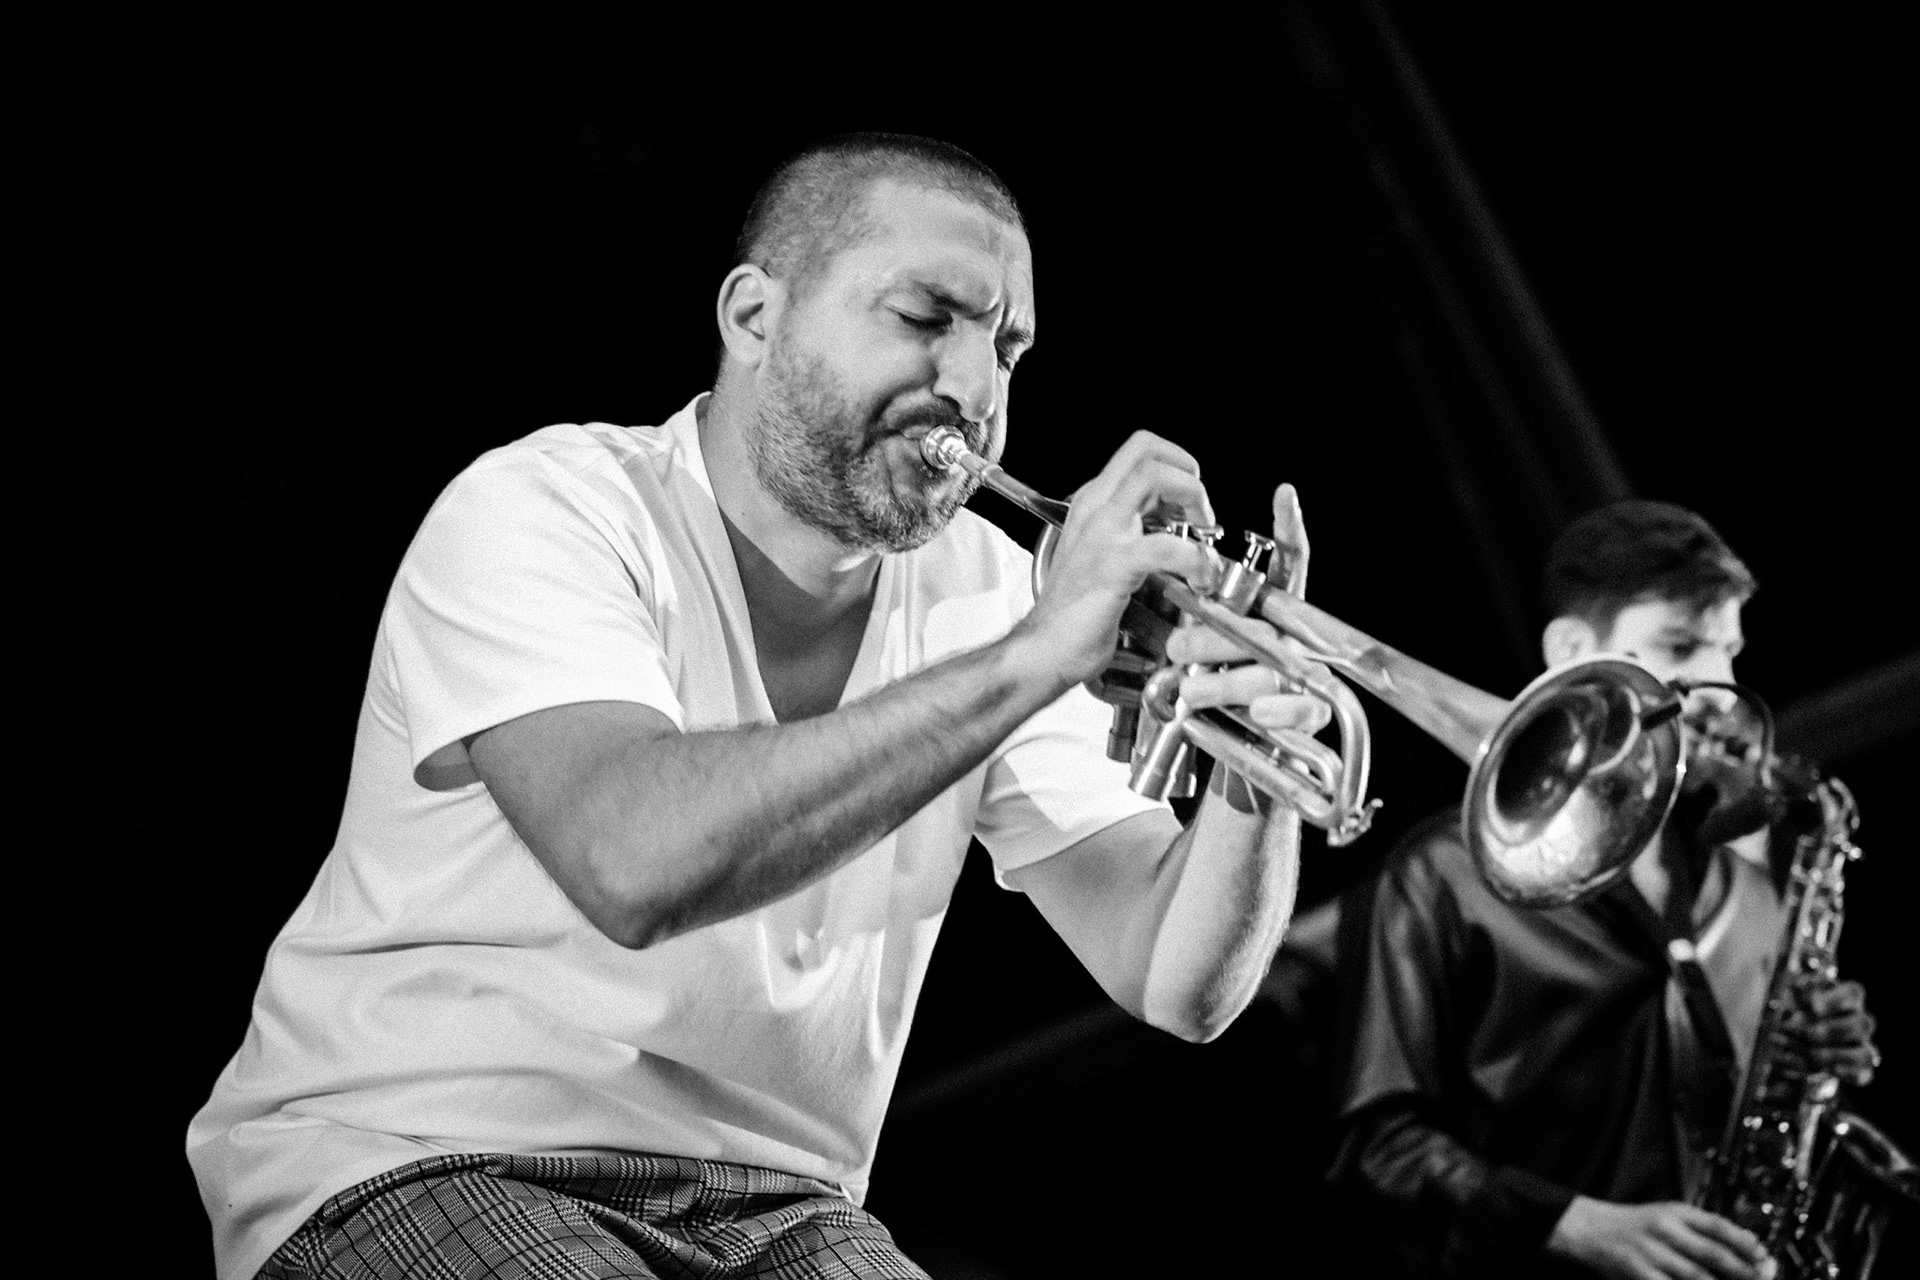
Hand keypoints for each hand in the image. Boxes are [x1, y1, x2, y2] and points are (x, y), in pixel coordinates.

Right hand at [1011, 431, 1220, 689]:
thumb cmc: (1073, 613)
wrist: (1044, 649)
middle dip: (1189, 476)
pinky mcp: (1114, 565)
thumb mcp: (1102, 556)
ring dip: (1195, 500)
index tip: (1190, 503)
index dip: (1177, 464)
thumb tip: (1174, 524)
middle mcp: (1096, 508)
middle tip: (1201, 518)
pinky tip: (1199, 580)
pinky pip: (1167, 544)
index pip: (1140, 450)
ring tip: (1203, 544)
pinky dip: (1196, 559)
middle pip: (1148, 449)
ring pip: (1156, 476)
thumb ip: (1131, 532)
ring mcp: (1103, 533)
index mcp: (1094, 503)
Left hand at [1164, 483, 1328, 735]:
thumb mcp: (1194, 655)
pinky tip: (1259, 712)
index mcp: (1269, 612)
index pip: (1287, 564)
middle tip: (1176, 646)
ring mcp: (1305, 674)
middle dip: (1218, 634)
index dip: (1289, 531)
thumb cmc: (1212, 693)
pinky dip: (1281, 709)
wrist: (1234, 752)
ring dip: (1230, 679)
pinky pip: (1304, 709)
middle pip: (1264, 624)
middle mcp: (1292, 637)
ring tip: (1189, 689)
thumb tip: (1161, 612)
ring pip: (1276, 668)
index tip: (1284, 494)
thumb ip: (1188, 625)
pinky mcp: (1310, 712)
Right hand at [1546, 1197, 1773, 1279]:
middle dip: (1743, 1271)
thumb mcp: (1663, 1215)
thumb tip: (1743, 1242)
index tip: (1764, 1256)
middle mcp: (1665, 1229)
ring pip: (1698, 1275)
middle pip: (1714, 1253)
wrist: (1586, 1227)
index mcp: (1674, 1211)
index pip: (1718, 1225)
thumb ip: (1698, 1227)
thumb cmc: (1630, 1225)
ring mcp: (1652, 1252)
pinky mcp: (1638, 1272)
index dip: (1745, 1242)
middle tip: (1763, 1278)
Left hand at [1782, 978, 1878, 1086]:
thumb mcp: (1795, 997)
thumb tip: (1799, 988)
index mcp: (1847, 998)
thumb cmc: (1801, 1010)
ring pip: (1866, 1053)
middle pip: (1864, 1023)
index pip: (1854, 992)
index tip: (1815, 1006)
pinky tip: (1830, 1070)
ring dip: (1837, 1055)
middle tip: (1809, 1034)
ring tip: (1813, 1054)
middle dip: (1833, 1030)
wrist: (1799, 1041)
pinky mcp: (1859, 1070)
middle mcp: (1859, 1022)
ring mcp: (1862, 1047)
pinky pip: (1862, 1075)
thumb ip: (1798, 993)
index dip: (1836, 999)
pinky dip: (1847, 1074)